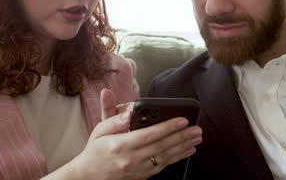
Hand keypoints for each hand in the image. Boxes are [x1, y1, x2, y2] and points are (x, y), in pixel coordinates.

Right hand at [43, 89, 202, 179]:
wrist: (89, 176)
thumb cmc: (95, 151)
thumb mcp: (99, 130)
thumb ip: (114, 119)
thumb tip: (129, 112)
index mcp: (120, 145)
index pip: (149, 135)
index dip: (167, 127)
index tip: (182, 120)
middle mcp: (131, 159)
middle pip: (161, 146)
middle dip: (182, 137)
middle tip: (197, 129)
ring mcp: (137, 169)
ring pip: (165, 157)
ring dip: (183, 147)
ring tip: (196, 138)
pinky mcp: (142, 175)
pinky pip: (162, 165)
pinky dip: (176, 157)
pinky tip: (187, 150)